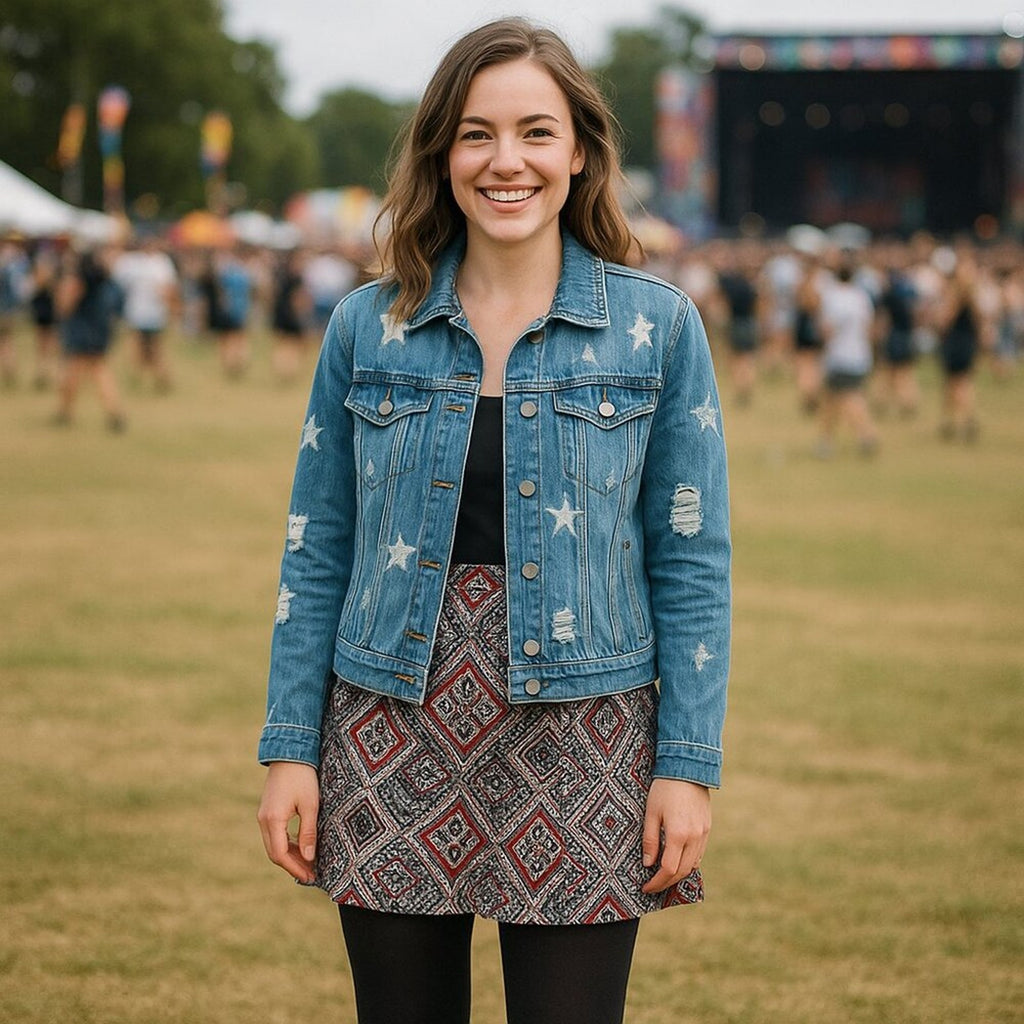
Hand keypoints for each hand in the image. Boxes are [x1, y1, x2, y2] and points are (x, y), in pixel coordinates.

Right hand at [257, 761, 319, 883]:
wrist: (289, 752)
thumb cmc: (303, 777)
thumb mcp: (310, 805)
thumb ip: (309, 832)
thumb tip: (309, 858)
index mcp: (273, 820)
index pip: (281, 854)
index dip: (295, 868)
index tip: (310, 877)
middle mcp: (264, 820)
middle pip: (275, 853)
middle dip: (292, 866)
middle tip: (311, 875)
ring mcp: (263, 815)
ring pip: (274, 844)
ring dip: (290, 856)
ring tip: (308, 864)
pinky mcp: (268, 811)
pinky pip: (274, 834)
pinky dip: (287, 844)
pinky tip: (301, 847)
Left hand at [641, 778, 710, 893]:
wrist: (688, 768)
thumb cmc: (664, 788)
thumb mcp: (651, 812)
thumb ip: (649, 840)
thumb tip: (648, 864)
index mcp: (678, 834)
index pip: (668, 869)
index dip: (656, 882)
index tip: (646, 887)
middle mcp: (694, 837)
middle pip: (682, 871)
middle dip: (667, 883)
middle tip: (653, 887)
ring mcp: (703, 833)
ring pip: (693, 864)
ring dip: (678, 874)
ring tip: (663, 877)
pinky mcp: (707, 827)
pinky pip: (699, 853)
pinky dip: (688, 862)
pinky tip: (678, 861)